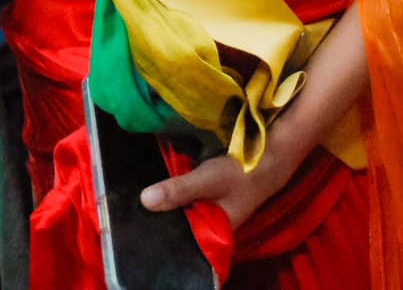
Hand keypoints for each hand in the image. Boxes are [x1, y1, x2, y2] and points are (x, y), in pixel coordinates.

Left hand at [140, 148, 289, 231]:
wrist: (268, 158)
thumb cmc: (240, 173)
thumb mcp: (207, 180)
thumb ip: (179, 190)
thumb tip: (145, 200)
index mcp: (214, 236)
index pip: (181, 243)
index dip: (160, 234)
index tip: (137, 223)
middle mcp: (212, 231)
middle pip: (180, 230)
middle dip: (160, 219)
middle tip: (133, 207)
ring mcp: (211, 216)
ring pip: (183, 216)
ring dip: (167, 207)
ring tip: (140, 200)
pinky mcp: (209, 202)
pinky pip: (186, 205)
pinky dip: (175, 198)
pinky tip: (159, 190)